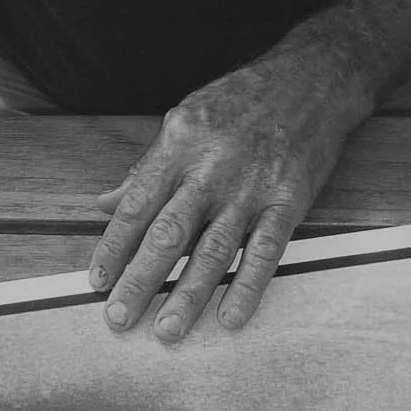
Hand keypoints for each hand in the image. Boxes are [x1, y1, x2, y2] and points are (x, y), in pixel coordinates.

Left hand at [88, 48, 365, 341]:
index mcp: (179, 145)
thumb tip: (106, 203)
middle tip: (119, 318)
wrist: (313, 79)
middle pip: (169, 233)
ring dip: (188, 294)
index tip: (97, 281)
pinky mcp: (289, 200)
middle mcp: (211, 168)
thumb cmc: (243, 100)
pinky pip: (265, 251)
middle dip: (141, 279)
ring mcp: (252, 186)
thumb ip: (147, 168)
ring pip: (213, 250)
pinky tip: (231, 317)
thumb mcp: (186, 120)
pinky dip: (247, 287)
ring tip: (167, 331)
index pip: (136, 205)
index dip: (114, 247)